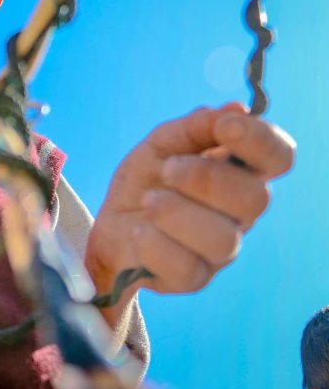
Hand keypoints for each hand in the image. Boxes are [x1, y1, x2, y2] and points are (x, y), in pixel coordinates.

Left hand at [85, 103, 295, 294]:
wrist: (110, 226)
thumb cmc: (146, 181)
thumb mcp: (161, 144)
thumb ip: (195, 127)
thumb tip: (235, 110)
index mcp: (240, 173)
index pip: (278, 157)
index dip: (260, 139)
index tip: (225, 126)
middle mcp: (240, 214)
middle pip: (255, 199)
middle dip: (205, 177)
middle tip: (166, 169)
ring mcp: (220, 250)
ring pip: (222, 238)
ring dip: (176, 212)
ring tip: (148, 202)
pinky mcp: (193, 278)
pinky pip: (186, 267)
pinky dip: (155, 243)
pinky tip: (139, 232)